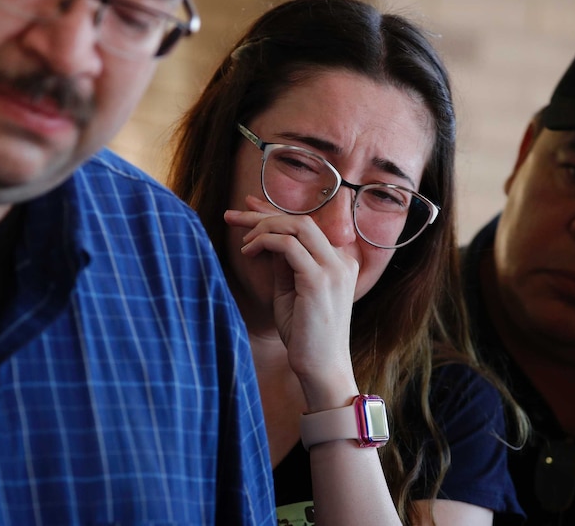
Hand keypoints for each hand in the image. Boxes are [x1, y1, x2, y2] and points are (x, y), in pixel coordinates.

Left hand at [224, 195, 358, 398]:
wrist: (321, 368)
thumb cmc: (304, 334)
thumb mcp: (290, 290)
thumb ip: (284, 263)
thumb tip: (264, 237)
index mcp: (339, 261)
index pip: (306, 225)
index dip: (274, 211)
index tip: (247, 205)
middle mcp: (342, 260)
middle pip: (301, 220)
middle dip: (263, 214)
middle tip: (232, 216)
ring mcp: (334, 268)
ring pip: (297, 226)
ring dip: (264, 227)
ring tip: (244, 244)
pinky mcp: (318, 280)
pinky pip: (289, 245)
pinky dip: (266, 242)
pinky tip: (249, 252)